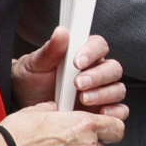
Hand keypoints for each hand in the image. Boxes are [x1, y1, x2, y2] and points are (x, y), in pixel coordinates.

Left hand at [11, 26, 129, 120]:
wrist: (25, 104)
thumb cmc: (31, 82)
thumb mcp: (34, 65)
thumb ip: (49, 50)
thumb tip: (61, 32)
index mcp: (83, 54)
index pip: (99, 46)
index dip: (92, 52)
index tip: (77, 62)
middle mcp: (96, 71)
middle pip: (113, 68)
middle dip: (98, 76)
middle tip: (78, 84)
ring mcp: (101, 91)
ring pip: (118, 88)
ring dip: (104, 94)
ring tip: (83, 99)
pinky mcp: (102, 110)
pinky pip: (120, 111)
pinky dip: (114, 112)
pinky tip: (100, 113)